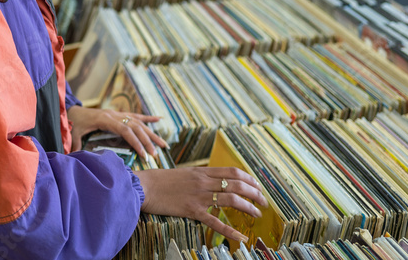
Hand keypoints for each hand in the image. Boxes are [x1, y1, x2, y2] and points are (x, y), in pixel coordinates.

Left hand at [67, 106, 167, 158]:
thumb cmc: (75, 123)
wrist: (74, 110)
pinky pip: (136, 116)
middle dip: (147, 141)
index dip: (135, 142)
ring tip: (164, 145)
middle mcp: (115, 115)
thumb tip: (75, 156)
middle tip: (155, 155)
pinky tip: (160, 119)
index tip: (143, 154)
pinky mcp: (120, 114)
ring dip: (152, 134)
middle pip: (135, 127)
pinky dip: (148, 118)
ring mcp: (118, 114)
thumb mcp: (74, 133)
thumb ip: (76, 143)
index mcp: (105, 119)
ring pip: (139, 123)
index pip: (125, 131)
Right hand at [135, 167, 266, 241]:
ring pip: (231, 199)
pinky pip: (215, 221)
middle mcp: (203, 181)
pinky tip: (241, 237)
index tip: (257, 186)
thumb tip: (213, 179)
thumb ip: (199, 176)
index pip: (232, 172)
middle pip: (237, 184)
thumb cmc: (160, 181)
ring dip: (248, 207)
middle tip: (263, 202)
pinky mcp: (192, 210)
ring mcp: (199, 196)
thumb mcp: (183, 173)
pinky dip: (230, 230)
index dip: (249, 178)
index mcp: (202, 171)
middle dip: (254, 193)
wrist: (144, 187)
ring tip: (257, 215)